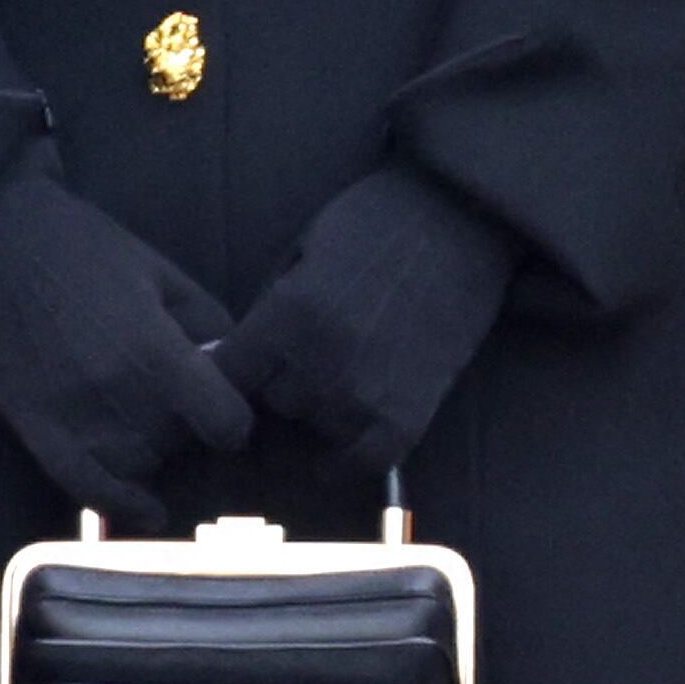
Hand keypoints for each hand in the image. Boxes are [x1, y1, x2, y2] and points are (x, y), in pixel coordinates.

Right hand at [0, 155, 250, 530]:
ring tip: (138, 409)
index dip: (233, 416)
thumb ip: (206, 320)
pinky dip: (121, 504)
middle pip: (181, 443)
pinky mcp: (36, 430)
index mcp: (157, 351)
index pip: (225, 423)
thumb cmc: (81, 243)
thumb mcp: (158, 268)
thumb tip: (233, 365)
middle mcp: (121, 397)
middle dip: (185, 420)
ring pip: (141, 465)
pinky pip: (88, 487)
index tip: (225, 405)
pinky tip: (146, 508)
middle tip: (167, 387)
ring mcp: (76, 419)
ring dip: (151, 447)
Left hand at [214, 161, 517, 472]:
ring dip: (316, 410)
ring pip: (313, 427)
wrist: (457, 222)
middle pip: (272, 401)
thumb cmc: (374, 221)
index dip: (228, 371)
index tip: (235, 369)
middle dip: (277, 383)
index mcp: (288, 314)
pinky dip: (348, 460)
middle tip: (298, 361)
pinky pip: (365, 461)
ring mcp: (366, 394)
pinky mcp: (410, 416)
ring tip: (335, 376)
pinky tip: (339, 449)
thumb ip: (271, 304)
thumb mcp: (302, 248)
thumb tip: (240, 350)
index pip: (229, 373)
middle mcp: (321, 361)